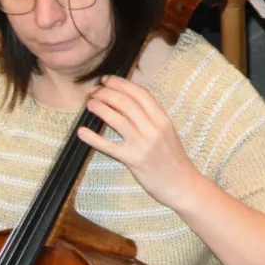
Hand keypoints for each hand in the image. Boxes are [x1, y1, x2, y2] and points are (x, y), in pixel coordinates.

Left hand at [79, 76, 203, 208]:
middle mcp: (154, 129)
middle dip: (107, 93)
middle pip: (126, 102)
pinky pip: (109, 146)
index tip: (107, 80)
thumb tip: (127, 102)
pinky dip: (93, 138)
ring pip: (117, 119)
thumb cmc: (173, 159)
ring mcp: (143, 144)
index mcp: (162, 119)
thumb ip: (150, 118)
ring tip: (90, 104)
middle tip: (94, 92)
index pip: (140, 93)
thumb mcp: (167, 132)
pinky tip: (82, 132)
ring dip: (100, 108)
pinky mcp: (133, 160)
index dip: (121, 83)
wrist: (182, 184)